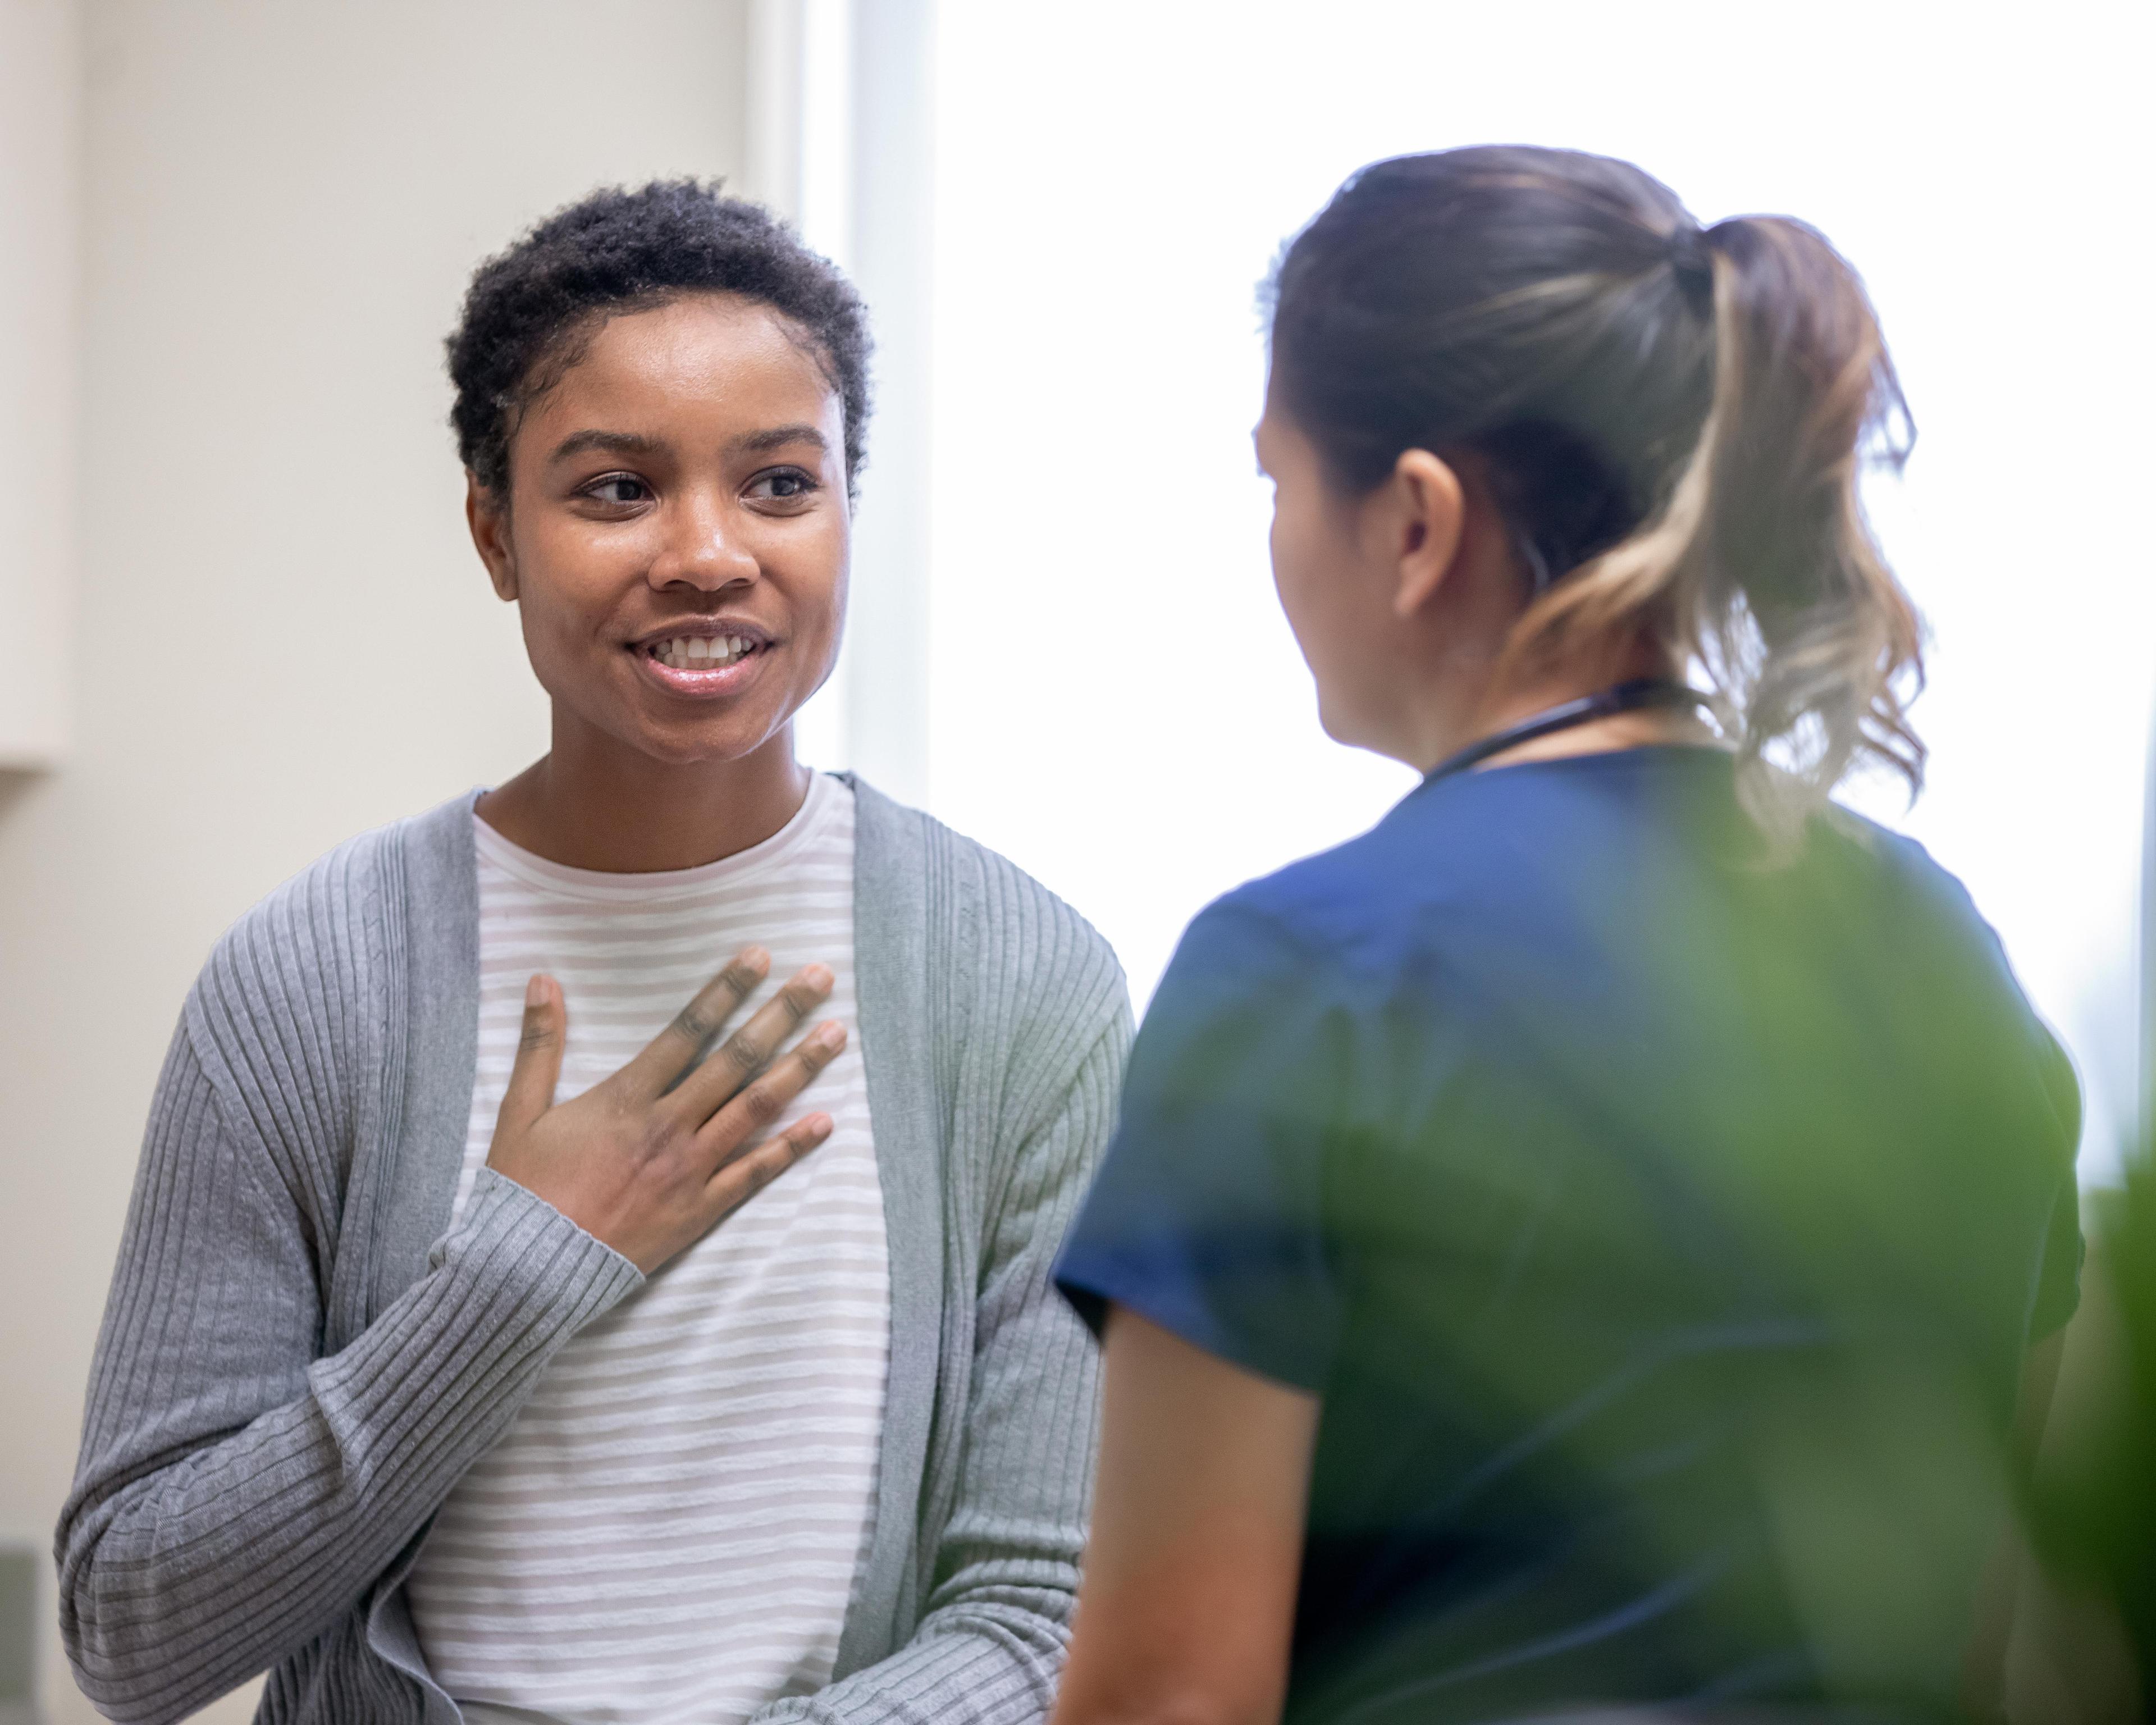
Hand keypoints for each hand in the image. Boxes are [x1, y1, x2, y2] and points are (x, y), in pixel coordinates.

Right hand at [485, 947, 845, 1272]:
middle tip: (819, 978)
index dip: (726, 989)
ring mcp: (689, 1170)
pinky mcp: (699, 1210)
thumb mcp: (520, 1111)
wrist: (527, 1272)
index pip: (689, 1029)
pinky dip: (791, 1147)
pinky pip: (755, 1174)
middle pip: (736, 1059)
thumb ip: (539, 1043)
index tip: (760, 955)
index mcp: (628, 1097)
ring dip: (800, 1068)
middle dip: (781, 1014)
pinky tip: (824, 1122)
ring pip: (756, 1108)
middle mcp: (668, 1127)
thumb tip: (543, 979)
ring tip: (837, 1034)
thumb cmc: (522, 1191)